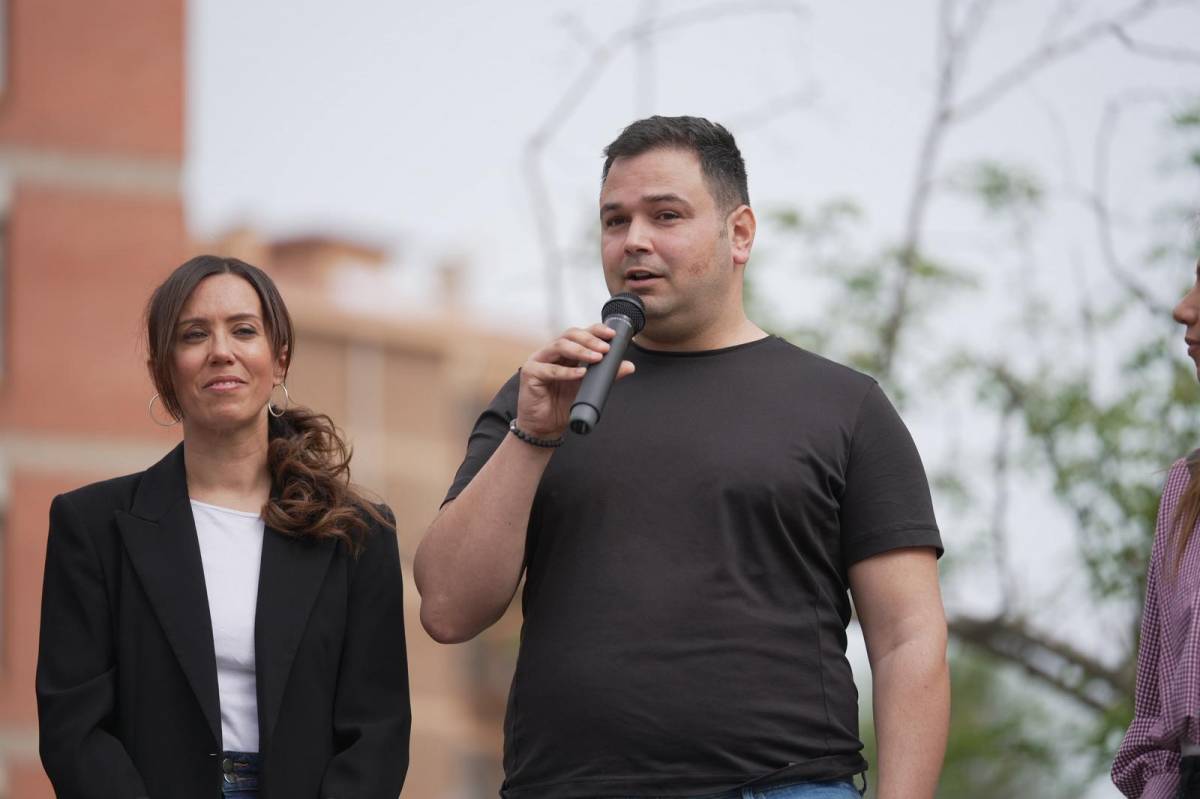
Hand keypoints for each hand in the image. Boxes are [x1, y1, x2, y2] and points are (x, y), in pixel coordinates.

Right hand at [516, 323, 635, 438]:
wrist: (545, 427)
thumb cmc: (562, 405)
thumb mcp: (588, 388)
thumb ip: (605, 376)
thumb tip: (629, 366)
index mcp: (565, 353)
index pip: (580, 334)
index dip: (595, 330)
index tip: (612, 335)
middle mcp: (551, 353)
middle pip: (569, 335)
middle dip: (590, 339)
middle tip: (605, 348)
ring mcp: (539, 361)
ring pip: (559, 346)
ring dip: (580, 350)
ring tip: (597, 358)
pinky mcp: (530, 373)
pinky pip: (550, 369)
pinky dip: (567, 371)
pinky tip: (581, 374)